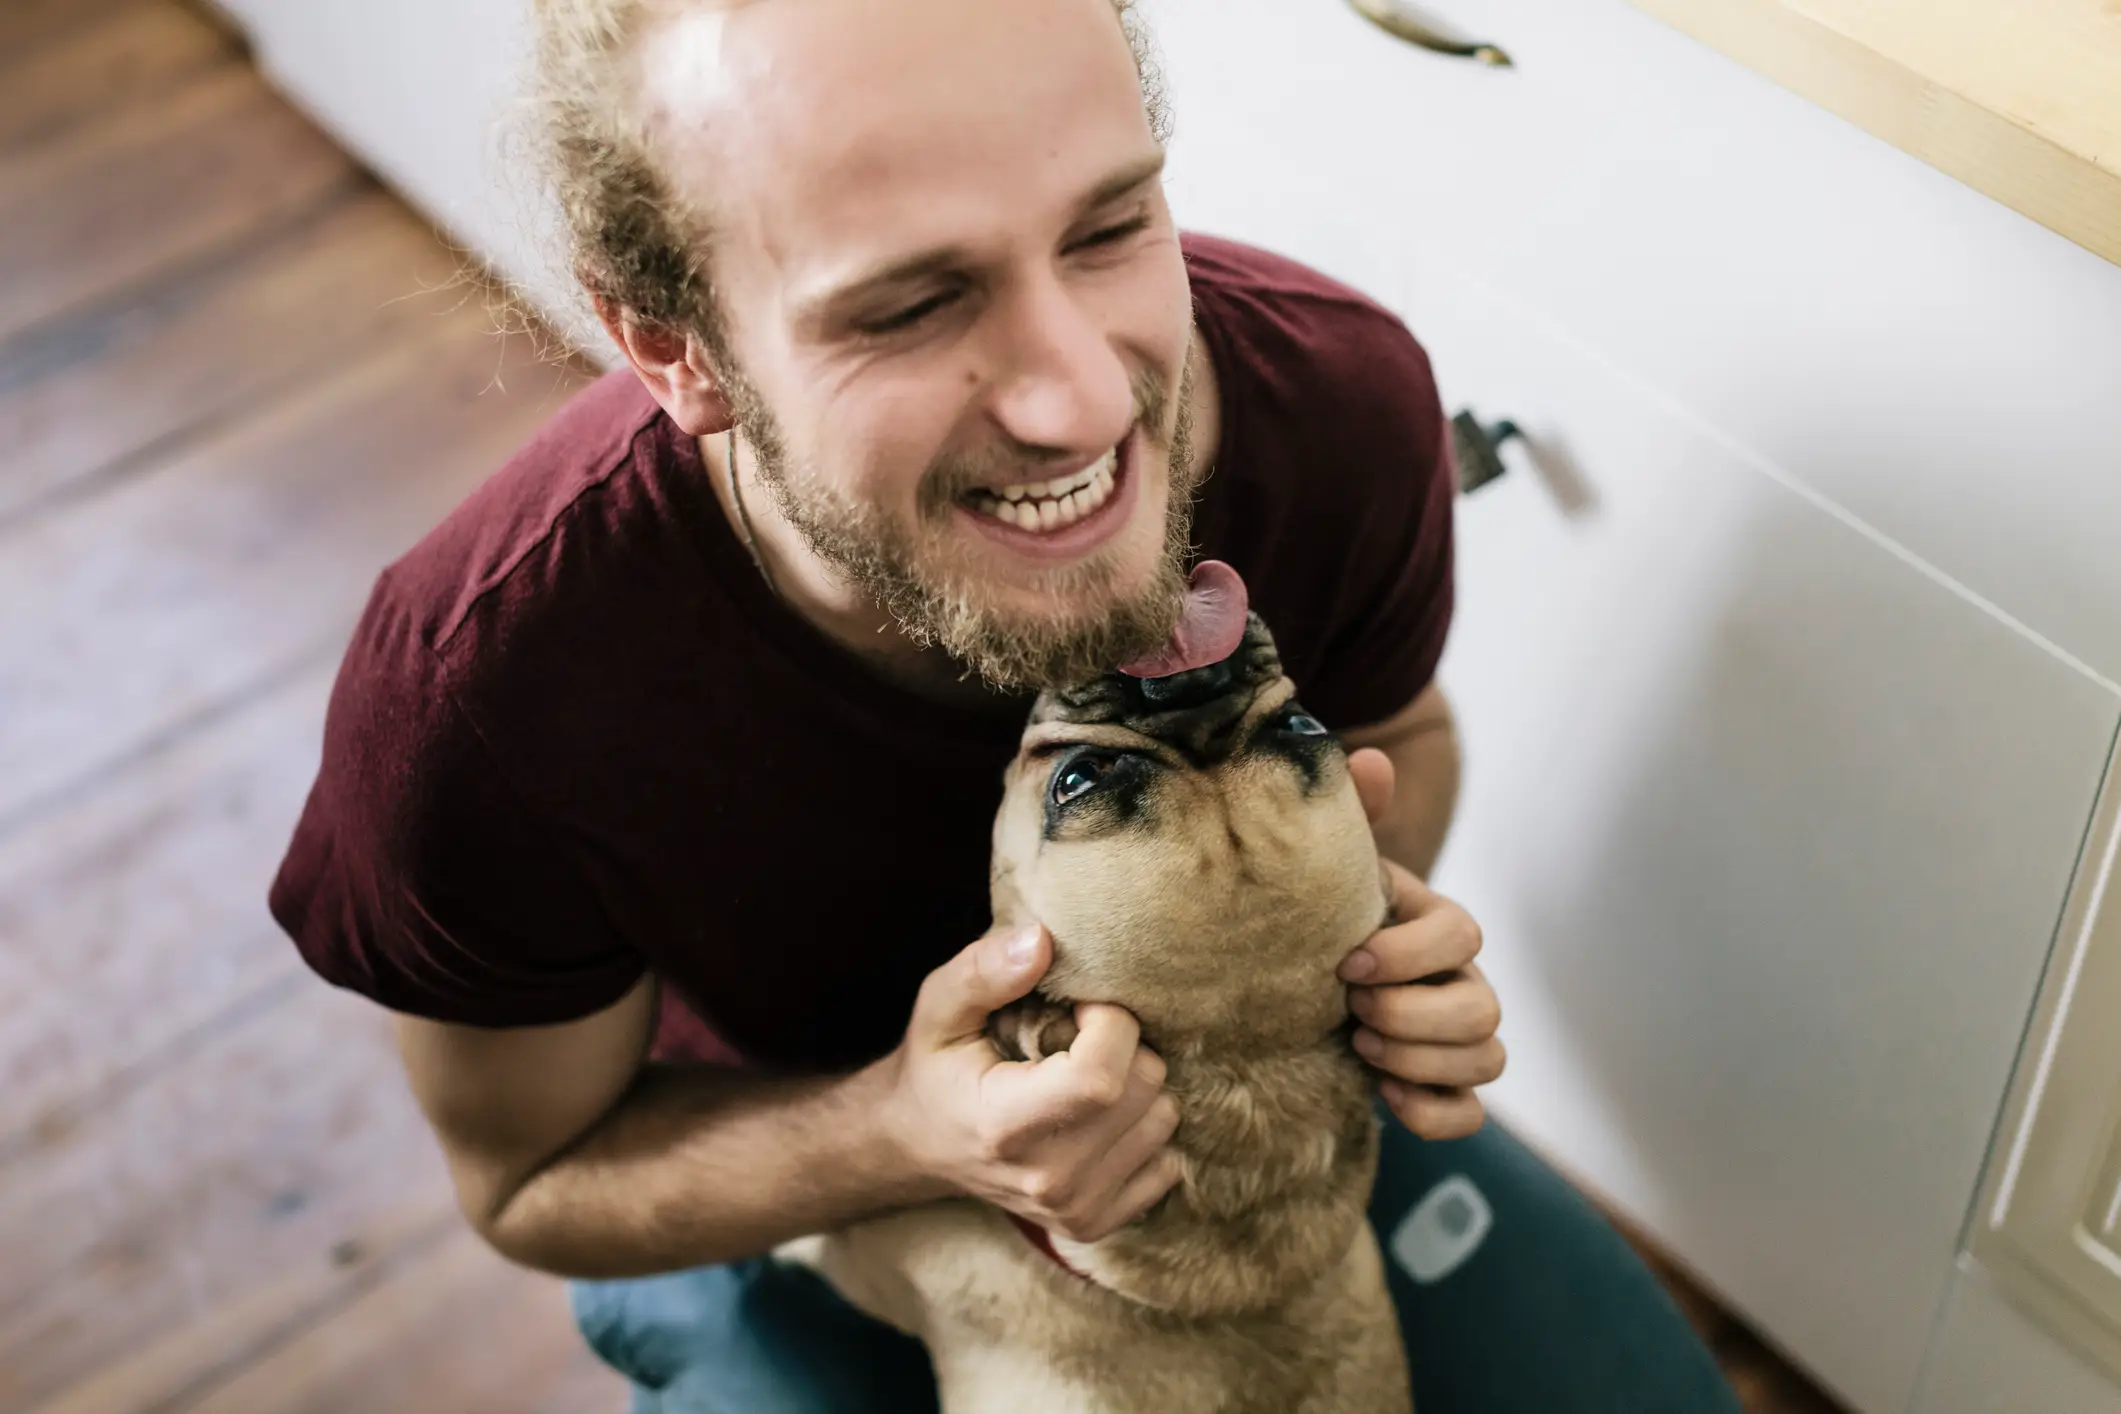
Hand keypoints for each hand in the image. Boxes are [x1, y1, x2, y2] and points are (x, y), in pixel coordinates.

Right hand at [880, 925, 1181, 1242]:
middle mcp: (1046, 1179)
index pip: (1101, 1077)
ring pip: (1163, 1119)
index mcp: (1005, 1126)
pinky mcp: (1094, 1224)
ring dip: (1137, 1084)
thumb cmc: (936, 1066)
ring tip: (1086, 1076)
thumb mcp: (940, 1008)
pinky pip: (1167, 1161)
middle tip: (1080, 1038)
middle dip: (1125, 1045)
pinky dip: (1142, 1128)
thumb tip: (1042, 940)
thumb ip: (984, 970)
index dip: (1110, 1023)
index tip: (1082, 1007)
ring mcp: (1074, 1209)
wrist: (917, 1146)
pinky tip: (1098, 1116)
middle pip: (1143, 1088)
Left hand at [1340, 749, 1505, 1139]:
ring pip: (1487, 1060)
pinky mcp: (1441, 1085)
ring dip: (1422, 1060)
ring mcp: (1457, 1037)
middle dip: (1414, 1016)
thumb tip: (1370, 759)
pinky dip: (1434, 1111)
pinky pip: (1470, 1113)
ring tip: (1360, 1047)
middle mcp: (1461, 981)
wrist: (1298, 978)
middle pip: (1483, 1010)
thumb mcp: (1332, 869)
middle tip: (1352, 1012)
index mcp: (1437, 925)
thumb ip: (1354, 817)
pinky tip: (1384, 1095)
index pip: (1462, 935)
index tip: (1348, 961)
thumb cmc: (1321, 916)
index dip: (1411, 954)